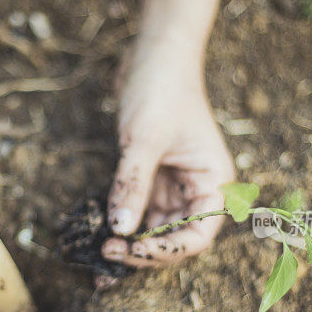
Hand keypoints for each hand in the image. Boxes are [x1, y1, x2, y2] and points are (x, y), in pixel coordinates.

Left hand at [101, 50, 233, 266]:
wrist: (153, 53)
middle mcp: (195, 190)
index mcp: (213, 183)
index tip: (133, 251)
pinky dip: (119, 225)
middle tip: (106, 255)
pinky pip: (135, 210)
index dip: (167, 250)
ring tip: (98, 257)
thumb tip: (120, 230)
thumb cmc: (161, 88)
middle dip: (143, 252)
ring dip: (128, 245)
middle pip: (174, 238)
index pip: (198, 236)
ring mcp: (172, 186)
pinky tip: (98, 239)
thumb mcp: (145, 138)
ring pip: (152, 228)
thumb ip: (132, 185)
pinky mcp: (149, 178)